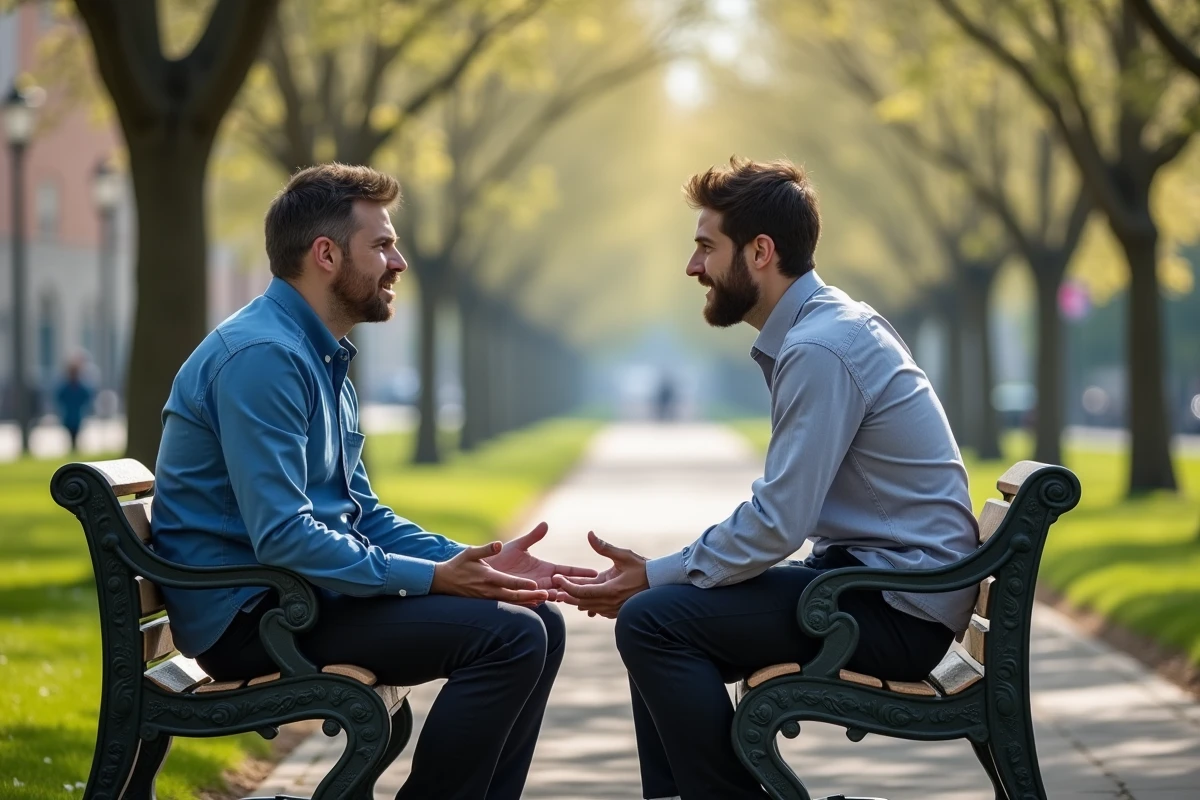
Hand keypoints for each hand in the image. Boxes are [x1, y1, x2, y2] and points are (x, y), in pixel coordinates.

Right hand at [432, 542, 548, 606]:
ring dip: (528, 601)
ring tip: (544, 600)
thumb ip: (485, 549)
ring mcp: (489, 598)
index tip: (535, 584)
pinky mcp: (489, 602)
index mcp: (488, 577)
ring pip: (512, 602)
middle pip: (514, 596)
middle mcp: (490, 591)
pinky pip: (507, 605)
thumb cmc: (459, 565)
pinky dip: (520, 605)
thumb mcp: (470, 553)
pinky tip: (532, 604)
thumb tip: (498, 544)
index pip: (508, 582)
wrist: (445, 581)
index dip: (522, 583)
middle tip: (547, 594)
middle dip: (531, 596)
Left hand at [484, 521, 597, 601]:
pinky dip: (540, 599)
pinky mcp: (520, 595)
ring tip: (571, 593)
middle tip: (592, 588)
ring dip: (561, 594)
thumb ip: (533, 537)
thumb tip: (546, 524)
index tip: (595, 572)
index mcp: (545, 568)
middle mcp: (541, 581)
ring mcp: (532, 590)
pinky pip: (532, 599)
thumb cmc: (501, 557)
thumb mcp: (519, 545)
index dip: (580, 572)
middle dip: (577, 586)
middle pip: (564, 585)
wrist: (483, 569)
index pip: (567, 571)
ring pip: (551, 594)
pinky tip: (547, 597)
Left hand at [552, 532, 648, 617]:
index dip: (567, 585)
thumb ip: (604, 547)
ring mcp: (613, 610)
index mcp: (611, 589)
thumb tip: (589, 534)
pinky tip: (580, 600)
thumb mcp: (624, 555)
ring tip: (562, 593)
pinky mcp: (616, 612)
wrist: (658, 583)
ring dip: (575, 600)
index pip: (582, 591)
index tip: (557, 578)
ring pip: (588, 607)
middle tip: (554, 588)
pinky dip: (588, 604)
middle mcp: (610, 603)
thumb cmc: (642, 567)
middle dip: (567, 594)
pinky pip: (597, 610)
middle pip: (582, 601)